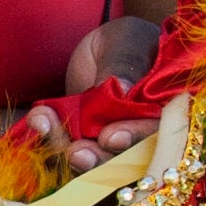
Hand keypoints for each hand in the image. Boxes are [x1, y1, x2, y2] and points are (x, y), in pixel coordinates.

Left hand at [48, 15, 167, 178]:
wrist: (101, 51)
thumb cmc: (125, 40)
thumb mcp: (125, 42)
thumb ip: (125, 63)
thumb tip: (125, 90)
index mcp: (167, 112)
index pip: (158, 134)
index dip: (135, 139)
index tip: (109, 136)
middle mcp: (143, 139)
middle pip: (125, 162)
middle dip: (99, 160)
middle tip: (75, 152)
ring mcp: (111, 148)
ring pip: (92, 165)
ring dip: (65, 150)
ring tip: (44, 122)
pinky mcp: (84, 149)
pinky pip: (66, 156)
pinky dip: (48, 140)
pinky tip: (38, 118)